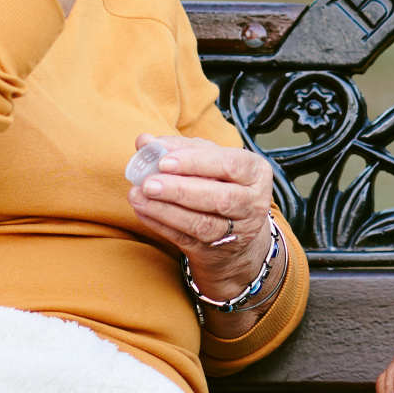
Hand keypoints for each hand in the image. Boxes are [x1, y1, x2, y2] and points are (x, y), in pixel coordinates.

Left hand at [129, 135, 277, 322]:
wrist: (238, 229)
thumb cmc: (221, 183)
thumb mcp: (208, 160)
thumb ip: (179, 148)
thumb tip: (145, 141)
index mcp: (256, 172)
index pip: (230, 164)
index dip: (196, 162)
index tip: (164, 161)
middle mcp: (252, 203)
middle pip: (220, 198)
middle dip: (180, 189)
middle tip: (148, 182)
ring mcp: (237, 231)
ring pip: (203, 223)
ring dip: (166, 210)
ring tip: (138, 196)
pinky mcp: (216, 250)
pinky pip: (186, 239)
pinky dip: (161, 224)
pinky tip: (143, 211)